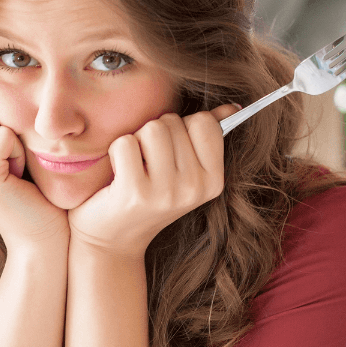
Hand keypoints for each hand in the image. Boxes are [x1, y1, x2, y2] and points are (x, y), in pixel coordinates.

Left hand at [67, 104, 239, 257]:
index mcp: (213, 182)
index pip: (204, 122)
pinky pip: (126, 143)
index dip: (181, 128)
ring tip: (134, 168)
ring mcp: (166, 192)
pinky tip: (118, 176)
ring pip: (151, 128)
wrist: (113, 239)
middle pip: (172, 122)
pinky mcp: (135, 192)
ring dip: (136, 141)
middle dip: (154, 135)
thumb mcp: (184, 172)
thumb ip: (207, 137)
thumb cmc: (148, 196)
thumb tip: (232, 107)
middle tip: (147, 166)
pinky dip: (116, 152)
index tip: (171, 151)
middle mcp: (194, 189)